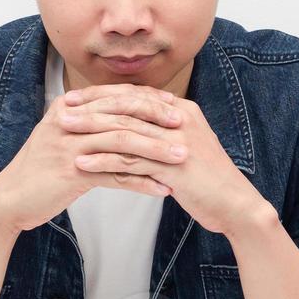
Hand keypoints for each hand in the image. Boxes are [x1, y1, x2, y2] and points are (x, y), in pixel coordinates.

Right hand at [0, 86, 184, 233]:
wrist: (11, 198)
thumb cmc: (40, 169)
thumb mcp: (63, 136)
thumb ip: (88, 122)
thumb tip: (123, 115)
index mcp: (69, 107)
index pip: (116, 96)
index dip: (148, 100)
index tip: (175, 106)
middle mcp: (69, 120)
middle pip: (123, 114)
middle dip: (157, 120)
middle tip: (185, 128)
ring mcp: (69, 145)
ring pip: (123, 142)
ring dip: (157, 151)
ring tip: (182, 159)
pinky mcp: (72, 172)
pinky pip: (116, 174)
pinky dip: (142, 182)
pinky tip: (162, 188)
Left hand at [59, 84, 265, 236]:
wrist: (236, 205)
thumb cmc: (208, 180)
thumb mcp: (186, 147)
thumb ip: (163, 133)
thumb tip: (135, 127)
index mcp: (183, 111)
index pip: (136, 94)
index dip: (105, 94)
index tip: (78, 96)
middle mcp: (180, 120)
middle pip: (127, 106)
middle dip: (92, 105)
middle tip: (63, 107)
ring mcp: (177, 143)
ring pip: (125, 130)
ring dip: (91, 130)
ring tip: (63, 131)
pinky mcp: (173, 168)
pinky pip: (131, 161)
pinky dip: (103, 160)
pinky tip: (81, 162)